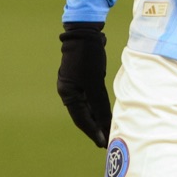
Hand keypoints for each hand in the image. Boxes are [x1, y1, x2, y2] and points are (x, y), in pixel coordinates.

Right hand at [57, 21, 110, 147]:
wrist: (85, 33)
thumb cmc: (88, 56)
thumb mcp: (94, 82)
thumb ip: (99, 104)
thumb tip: (105, 123)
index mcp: (68, 94)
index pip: (81, 119)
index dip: (93, 132)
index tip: (103, 144)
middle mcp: (69, 92)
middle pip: (83, 116)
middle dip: (95, 129)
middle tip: (107, 142)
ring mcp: (75, 86)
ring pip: (88, 108)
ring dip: (98, 119)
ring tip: (107, 131)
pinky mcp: (83, 80)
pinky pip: (91, 99)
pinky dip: (98, 108)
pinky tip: (105, 114)